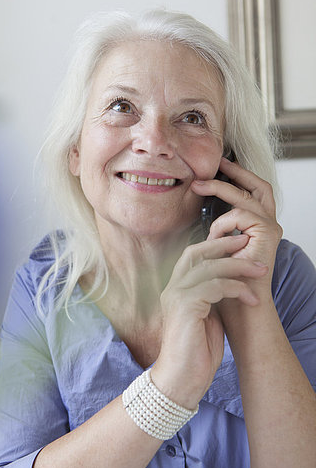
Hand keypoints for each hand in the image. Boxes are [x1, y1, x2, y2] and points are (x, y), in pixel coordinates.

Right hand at [151, 234, 265, 408]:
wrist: (181, 380)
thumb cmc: (195, 353)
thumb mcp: (207, 317)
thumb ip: (212, 297)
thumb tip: (230, 282)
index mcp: (176, 290)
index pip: (192, 256)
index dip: (213, 245)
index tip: (237, 244)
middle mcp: (172, 289)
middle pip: (197, 253)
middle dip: (223, 244)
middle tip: (246, 243)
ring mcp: (176, 296)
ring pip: (210, 268)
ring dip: (239, 267)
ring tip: (260, 272)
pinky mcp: (185, 306)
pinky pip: (215, 286)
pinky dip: (237, 288)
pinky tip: (250, 298)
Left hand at [191, 157, 282, 300]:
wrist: (239, 307)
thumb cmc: (225, 281)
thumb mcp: (216, 246)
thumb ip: (215, 226)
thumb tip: (199, 204)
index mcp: (257, 226)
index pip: (251, 192)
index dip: (238, 177)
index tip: (219, 166)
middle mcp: (268, 223)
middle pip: (258, 185)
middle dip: (238, 171)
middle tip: (218, 160)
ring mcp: (271, 227)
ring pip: (244, 196)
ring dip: (218, 188)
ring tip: (197, 186)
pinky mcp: (269, 232)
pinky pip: (239, 215)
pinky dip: (222, 223)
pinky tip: (213, 238)